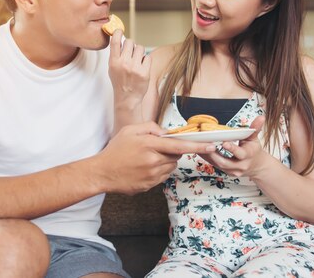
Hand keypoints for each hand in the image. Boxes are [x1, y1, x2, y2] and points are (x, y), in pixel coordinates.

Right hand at [97, 121, 215, 194]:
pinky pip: (162, 176)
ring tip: (146, 159)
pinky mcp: (150, 185)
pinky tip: (143, 168)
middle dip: (170, 152)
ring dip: (164, 162)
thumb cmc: (115, 150)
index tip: (211, 145)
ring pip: (170, 167)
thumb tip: (166, 132)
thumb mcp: (130, 130)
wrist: (102, 173)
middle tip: (154, 149)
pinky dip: (158, 171)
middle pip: (175, 156)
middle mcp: (153, 161)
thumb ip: (150, 127)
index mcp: (150, 145)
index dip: (197, 146)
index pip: (179, 145)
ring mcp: (152, 175)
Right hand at [108, 30, 150, 109]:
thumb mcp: (112, 68)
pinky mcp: (145, 72)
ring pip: (140, 48)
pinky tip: (142, 67)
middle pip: (130, 42)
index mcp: (114, 62)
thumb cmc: (120, 82)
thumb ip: (116, 55)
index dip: (117, 33)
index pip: (115, 42)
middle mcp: (124, 63)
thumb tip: (120, 40)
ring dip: (139, 52)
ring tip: (137, 60)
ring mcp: (135, 68)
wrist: (127, 98)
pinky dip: (145, 61)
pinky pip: (147, 58)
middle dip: (131, 45)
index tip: (119, 31)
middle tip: (131, 52)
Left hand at [198, 116, 269, 178]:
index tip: (223, 142)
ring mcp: (233, 171)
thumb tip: (261, 117)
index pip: (240, 153)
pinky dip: (208, 158)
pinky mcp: (227, 173)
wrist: (257, 166)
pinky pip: (216, 166)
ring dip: (208, 156)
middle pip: (225, 162)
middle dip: (214, 154)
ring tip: (200, 147)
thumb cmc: (253, 149)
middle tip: (205, 144)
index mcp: (248, 155)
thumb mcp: (255, 138)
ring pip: (218, 165)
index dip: (231, 149)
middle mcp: (240, 166)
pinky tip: (201, 151)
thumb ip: (255, 128)